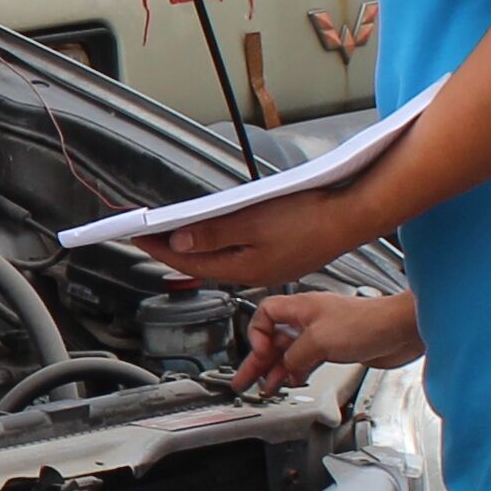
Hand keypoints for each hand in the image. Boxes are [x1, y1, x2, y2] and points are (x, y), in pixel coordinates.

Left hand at [154, 184, 393, 289]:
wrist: (354, 215)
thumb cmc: (310, 216)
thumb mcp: (251, 220)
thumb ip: (212, 233)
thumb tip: (178, 240)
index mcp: (243, 269)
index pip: (188, 260)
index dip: (158, 248)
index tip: (136, 236)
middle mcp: (254, 275)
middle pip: (202, 262)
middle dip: (172, 249)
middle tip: (148, 235)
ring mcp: (269, 268)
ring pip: (222, 259)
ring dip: (197, 246)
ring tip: (174, 233)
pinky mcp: (281, 258)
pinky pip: (241, 253)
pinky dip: (222, 243)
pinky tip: (218, 233)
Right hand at [233, 288, 420, 395]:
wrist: (400, 330)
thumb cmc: (368, 323)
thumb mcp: (319, 340)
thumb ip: (295, 355)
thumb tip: (284, 368)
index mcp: (301, 308)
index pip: (264, 315)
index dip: (256, 335)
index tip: (258, 353)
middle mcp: (309, 319)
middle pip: (274, 338)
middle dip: (257, 360)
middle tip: (242, 379)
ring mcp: (323, 334)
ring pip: (290, 352)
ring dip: (276, 370)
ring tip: (262, 387)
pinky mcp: (336, 348)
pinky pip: (307, 360)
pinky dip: (296, 371)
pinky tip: (291, 381)